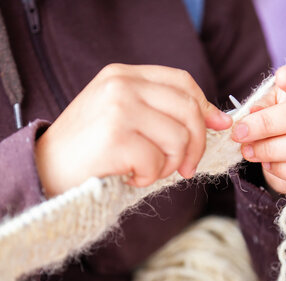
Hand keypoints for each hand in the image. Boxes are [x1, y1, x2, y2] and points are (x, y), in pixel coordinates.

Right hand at [35, 64, 231, 196]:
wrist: (44, 170)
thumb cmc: (92, 148)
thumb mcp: (126, 117)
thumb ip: (165, 112)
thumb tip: (219, 119)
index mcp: (124, 75)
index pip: (183, 82)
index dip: (205, 106)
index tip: (218, 126)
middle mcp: (121, 85)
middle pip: (188, 110)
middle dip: (196, 145)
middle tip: (185, 168)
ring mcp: (118, 108)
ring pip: (178, 139)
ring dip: (168, 165)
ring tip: (146, 171)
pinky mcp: (115, 137)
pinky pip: (156, 162)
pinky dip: (147, 178)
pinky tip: (128, 176)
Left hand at [231, 65, 285, 192]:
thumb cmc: (281, 119)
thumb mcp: (270, 103)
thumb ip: (262, 105)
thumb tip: (251, 114)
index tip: (281, 78)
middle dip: (268, 124)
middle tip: (241, 132)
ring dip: (272, 149)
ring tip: (249, 151)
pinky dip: (281, 168)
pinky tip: (266, 164)